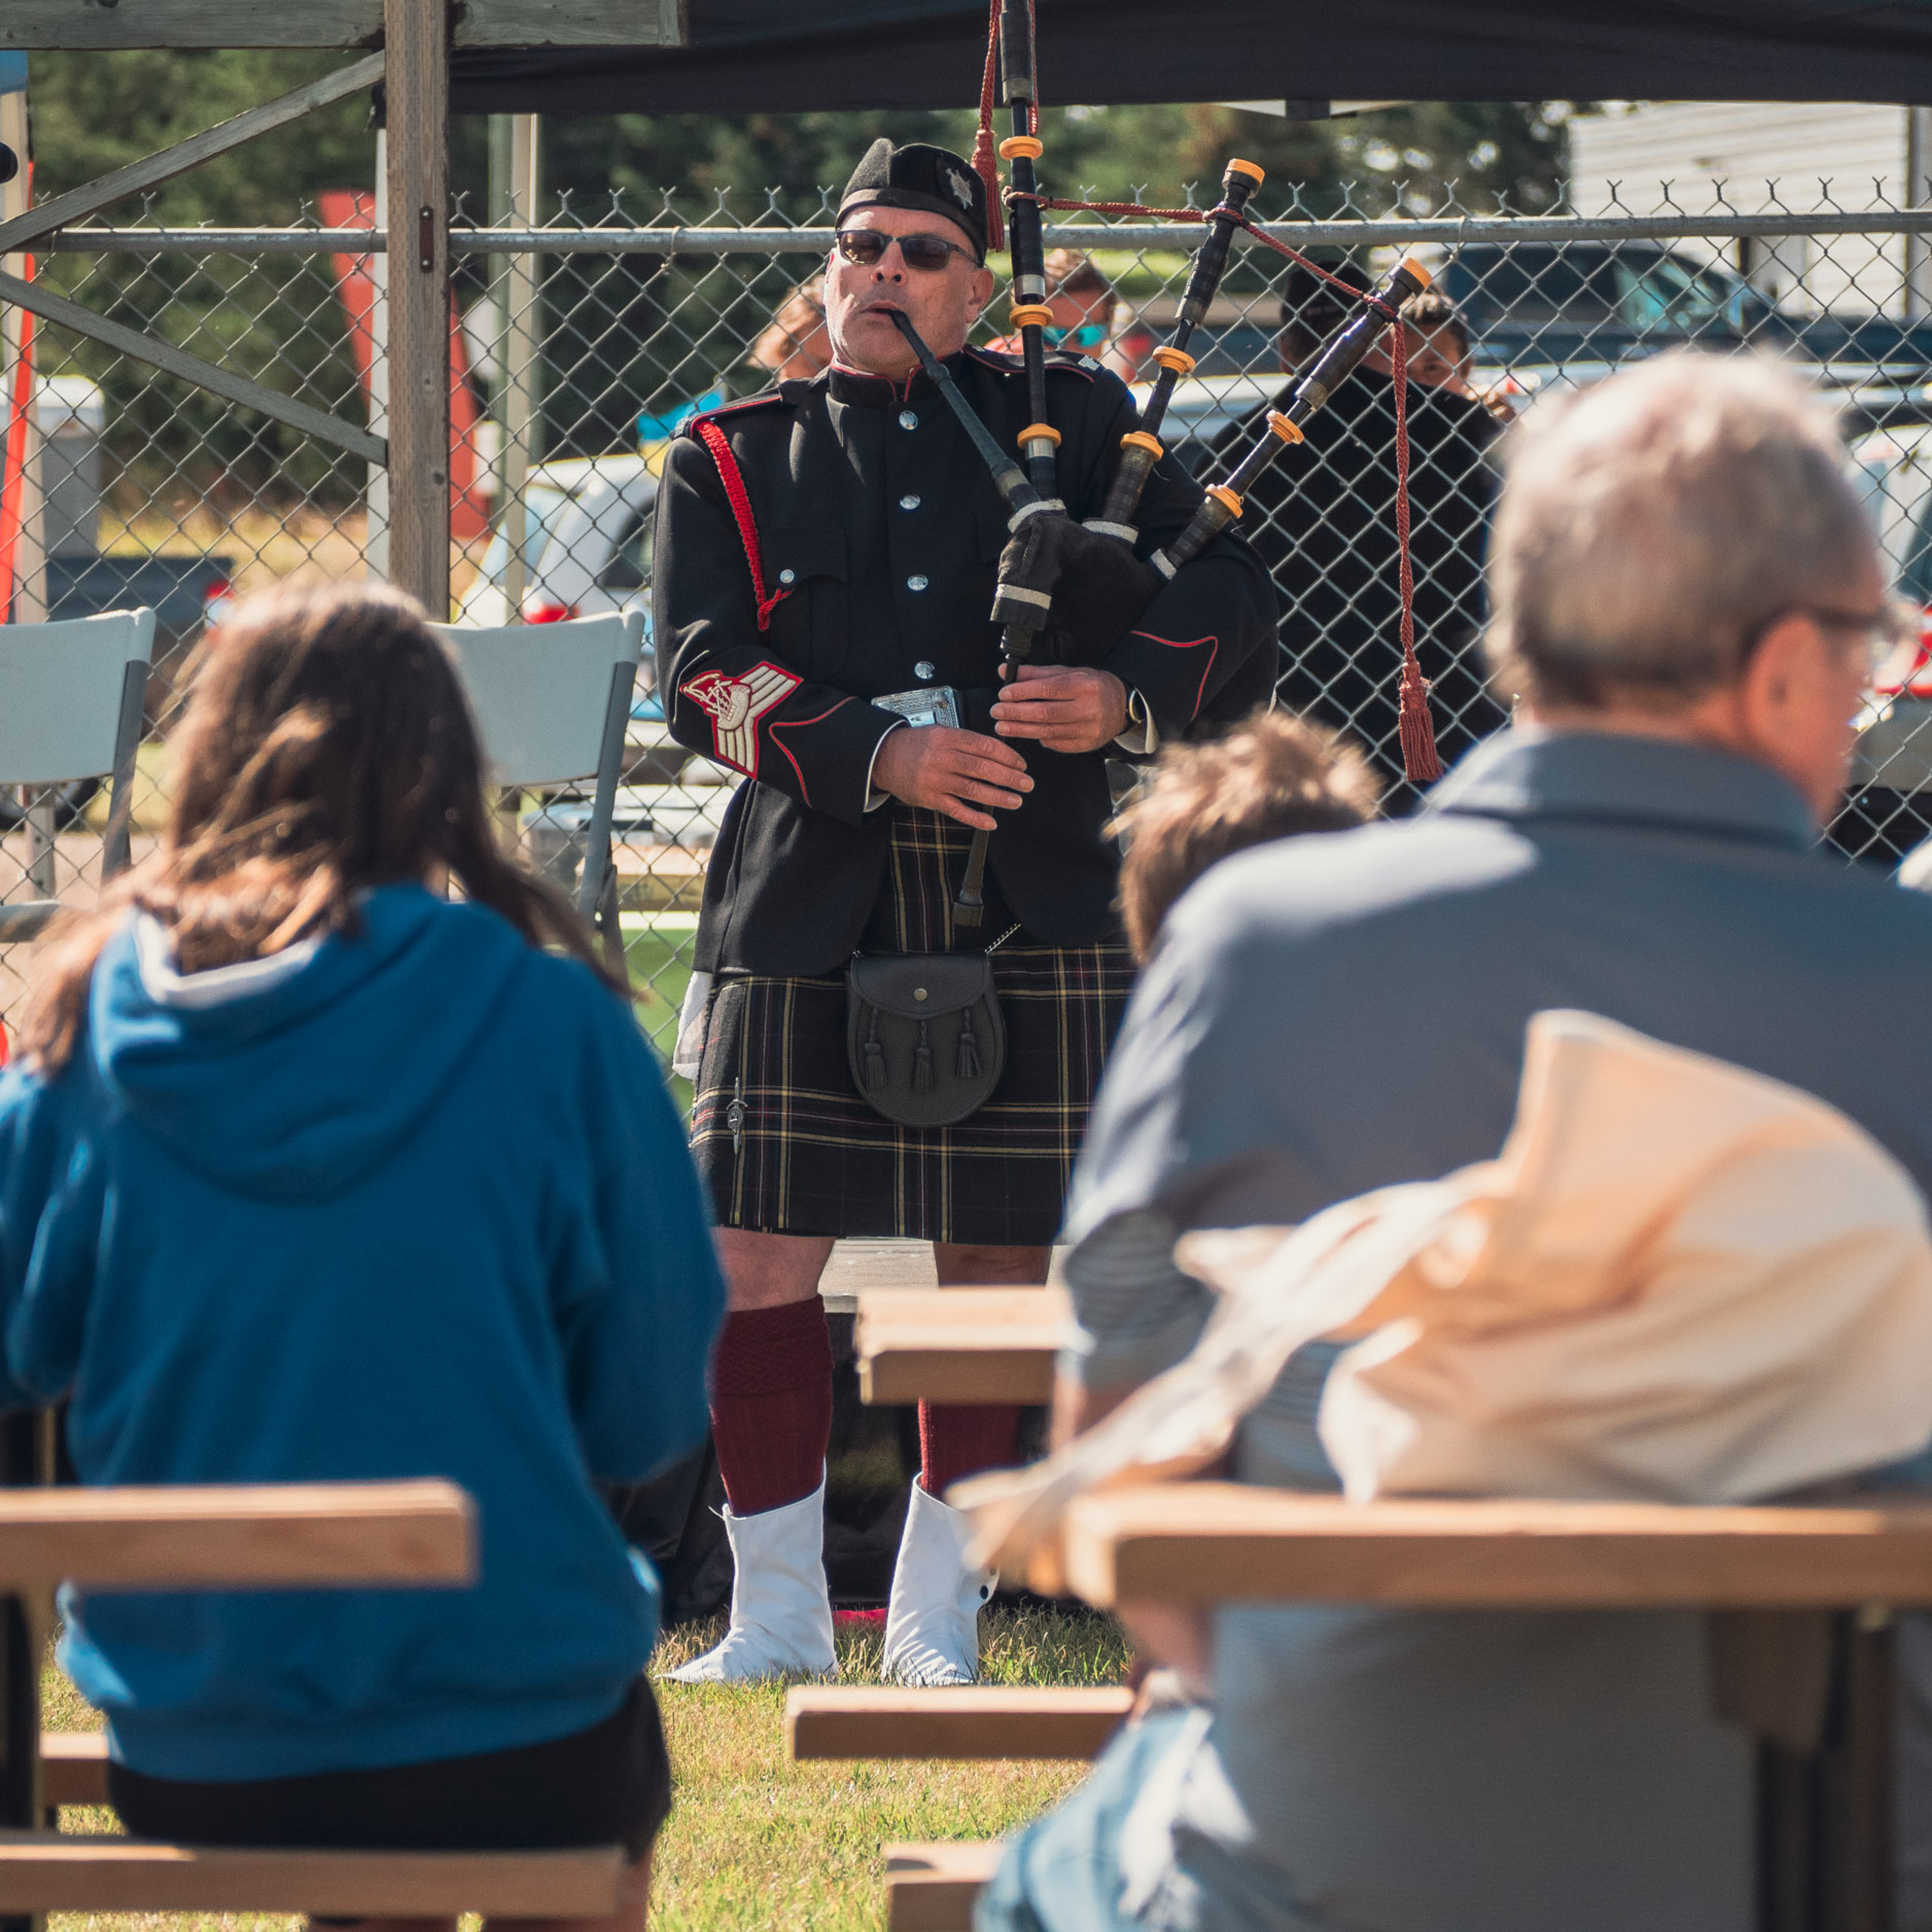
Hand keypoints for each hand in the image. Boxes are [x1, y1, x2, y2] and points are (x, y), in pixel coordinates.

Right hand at [873, 723, 1032, 832]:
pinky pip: (956, 810)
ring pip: (972, 790)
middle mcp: (942, 758)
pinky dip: (975, 817)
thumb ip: (966, 741)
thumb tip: (999, 753)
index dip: (1007, 756)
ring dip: (998, 797)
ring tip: (1016, 800)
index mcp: (948, 738)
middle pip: (982, 768)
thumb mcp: (941, 732)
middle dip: (1009, 777)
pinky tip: (990, 821)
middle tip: (1026, 783)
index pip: (985, 746)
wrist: (885, 756)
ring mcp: (936, 780)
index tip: (1021, 764)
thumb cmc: (917, 745)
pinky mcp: (930, 798)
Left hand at [990, 663, 1128, 753]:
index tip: (1003, 694)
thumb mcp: (1067, 673)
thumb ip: (1036, 674)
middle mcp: (1087, 708)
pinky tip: (1026, 733)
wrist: (1120, 706)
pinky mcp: (1085, 745)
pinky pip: (1055, 744)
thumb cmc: (1090, 687)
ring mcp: (1087, 729)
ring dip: (1020, 730)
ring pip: (1047, 732)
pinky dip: (1038, 738)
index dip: (1023, 692)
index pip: (1048, 689)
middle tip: (996, 712)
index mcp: (1083, 685)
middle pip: (1045, 713)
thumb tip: (1006, 671)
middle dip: (1016, 713)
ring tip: (1002, 726)